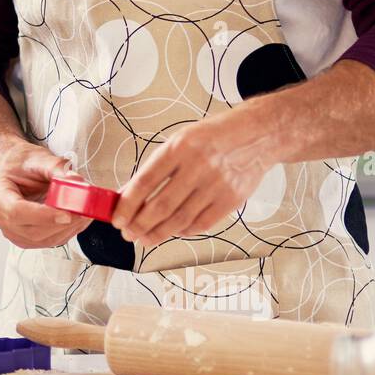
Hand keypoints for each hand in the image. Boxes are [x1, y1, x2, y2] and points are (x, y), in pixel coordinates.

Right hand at [0, 140, 89, 248]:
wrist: (14, 170)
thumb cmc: (20, 164)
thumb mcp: (38, 157)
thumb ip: (57, 168)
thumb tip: (77, 182)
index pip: (16, 211)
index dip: (43, 216)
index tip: (66, 213)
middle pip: (30, 231)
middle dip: (60, 224)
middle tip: (83, 212)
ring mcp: (11, 230)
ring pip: (40, 240)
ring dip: (66, 230)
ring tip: (83, 215)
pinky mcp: (24, 237)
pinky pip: (46, 241)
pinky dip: (65, 233)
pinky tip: (76, 221)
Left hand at [111, 111, 277, 247]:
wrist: (257, 135)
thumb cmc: (213, 137)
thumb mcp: (180, 141)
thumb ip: (157, 168)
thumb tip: (129, 194)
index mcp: (180, 147)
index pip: (145, 181)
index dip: (127, 204)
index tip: (117, 218)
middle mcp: (198, 166)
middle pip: (162, 205)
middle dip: (140, 224)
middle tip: (128, 233)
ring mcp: (216, 184)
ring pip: (180, 219)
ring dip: (158, 233)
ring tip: (144, 238)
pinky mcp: (231, 199)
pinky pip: (202, 223)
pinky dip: (183, 231)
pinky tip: (172, 232)